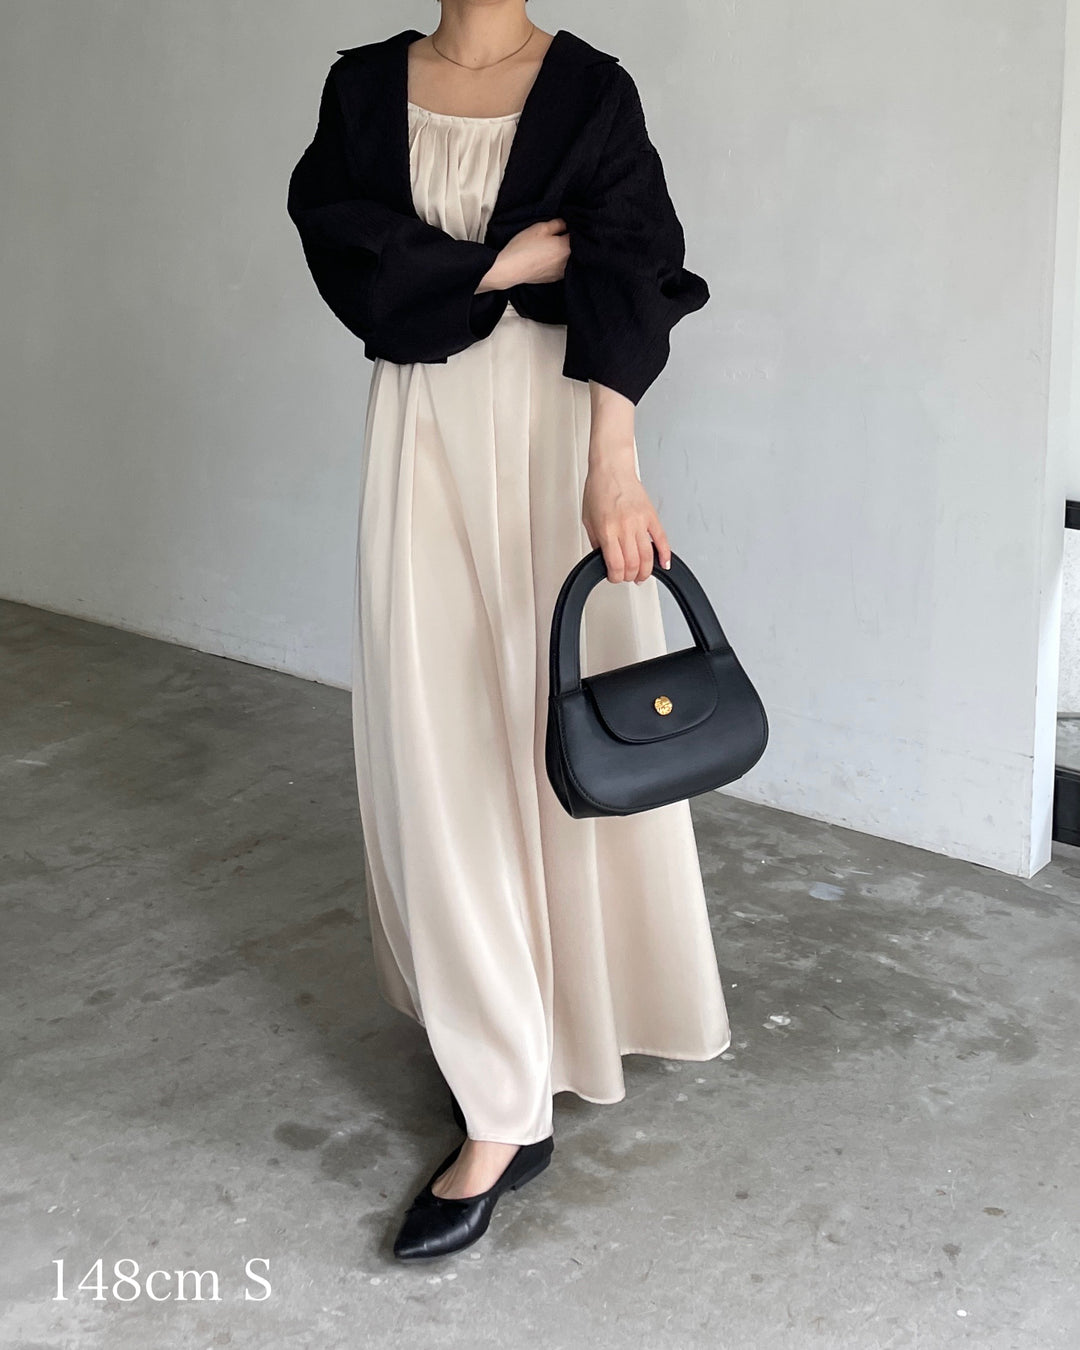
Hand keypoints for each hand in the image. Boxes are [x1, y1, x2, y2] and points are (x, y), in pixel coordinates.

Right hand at [477, 218, 569, 291]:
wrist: (511, 269)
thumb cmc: (525, 247)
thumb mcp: (541, 227)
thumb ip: (558, 224)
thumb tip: (566, 224)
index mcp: (566, 247)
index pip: (577, 234)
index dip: (572, 228)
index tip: (566, 225)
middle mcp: (567, 262)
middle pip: (574, 248)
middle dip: (569, 241)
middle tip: (558, 234)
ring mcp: (561, 272)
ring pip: (568, 259)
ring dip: (563, 253)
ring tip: (551, 247)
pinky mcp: (553, 279)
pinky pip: (560, 268)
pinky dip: (557, 263)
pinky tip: (547, 258)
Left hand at [581, 454, 671, 583]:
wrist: (611, 468)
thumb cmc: (598, 489)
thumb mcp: (588, 519)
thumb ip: (596, 542)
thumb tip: (603, 559)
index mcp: (607, 529)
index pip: (615, 564)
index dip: (616, 577)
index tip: (614, 577)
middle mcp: (624, 527)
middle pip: (633, 564)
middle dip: (630, 576)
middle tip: (627, 577)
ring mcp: (640, 522)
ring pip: (648, 556)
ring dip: (645, 571)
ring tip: (642, 575)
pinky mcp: (651, 515)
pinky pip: (662, 539)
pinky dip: (665, 555)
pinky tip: (663, 564)